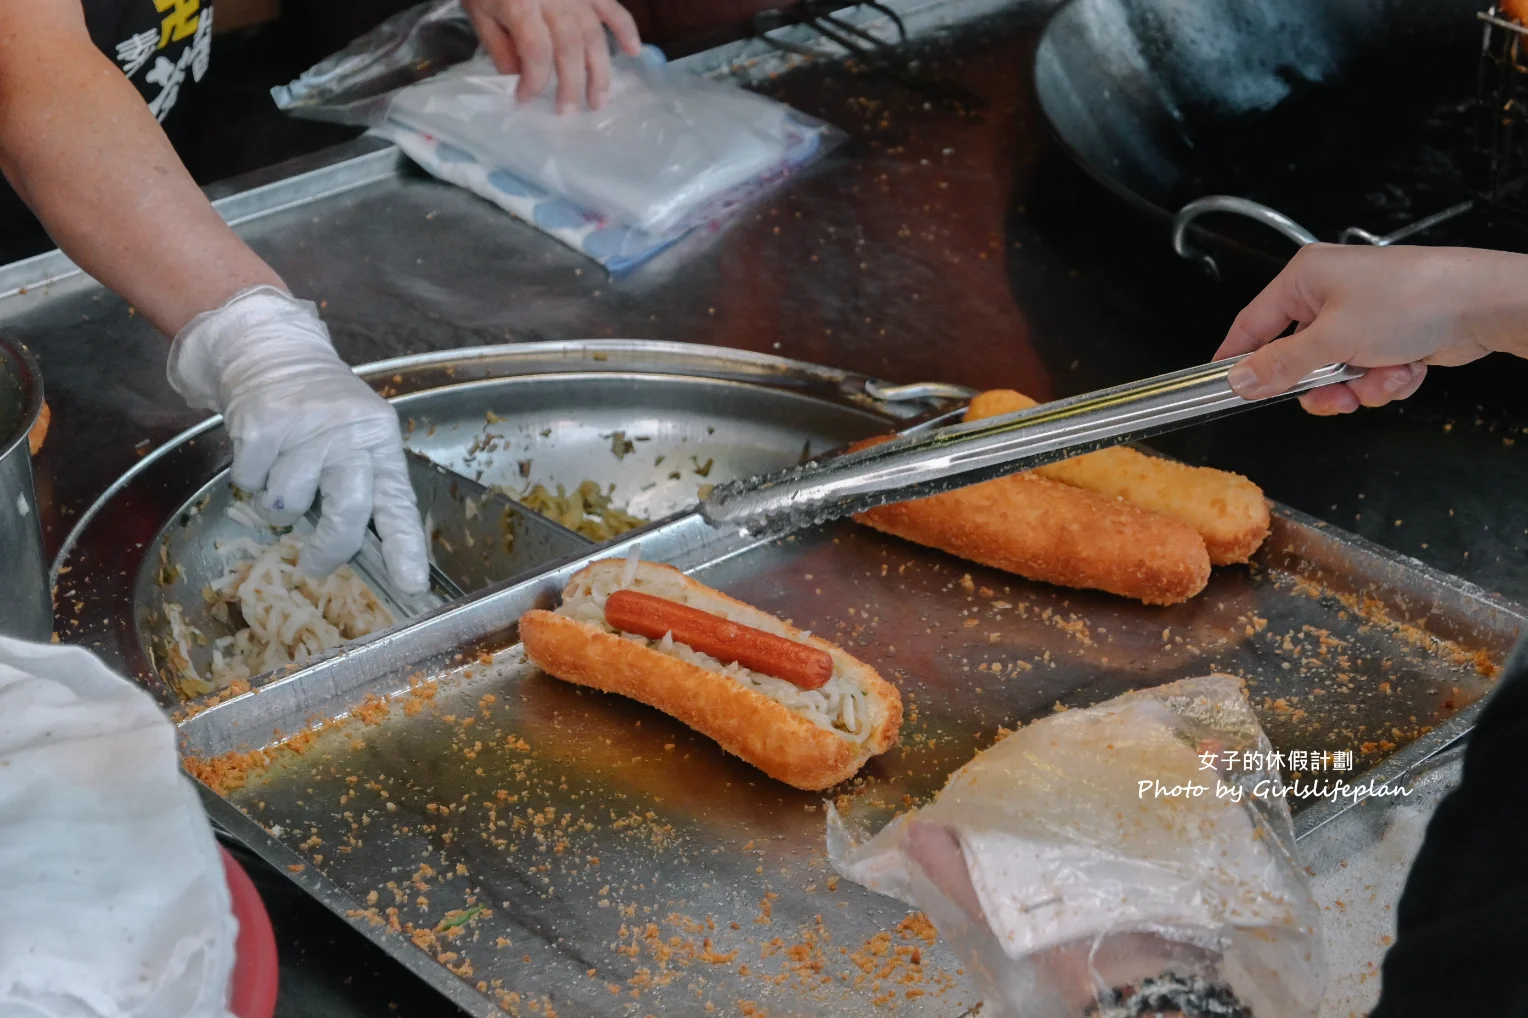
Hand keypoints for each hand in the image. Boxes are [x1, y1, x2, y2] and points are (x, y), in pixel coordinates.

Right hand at [167, 287, 428, 593]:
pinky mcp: (261, 426)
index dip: (405, 547)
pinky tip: (260, 451)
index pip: (397, 502)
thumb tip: (360, 550)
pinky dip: (250, 479)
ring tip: (283, 469)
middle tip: (317, 565)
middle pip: (347, 510)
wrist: (272, 351)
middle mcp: (348, 434)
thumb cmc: (319, 411)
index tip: (412, 585)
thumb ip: (361, 485)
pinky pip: (251, 483)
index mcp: (380, 441)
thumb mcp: (356, 438)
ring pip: (289, 504)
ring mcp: (304, 430)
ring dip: (279, 502)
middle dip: (330, 548)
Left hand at [464, 0, 641, 112]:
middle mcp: (554, 1)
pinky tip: (634, 52)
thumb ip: (500, 46)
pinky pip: (613, 9)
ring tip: (598, 101)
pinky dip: (626, 30)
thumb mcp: (479, 11)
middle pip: (569, 50)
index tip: (525, 99)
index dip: (534, 81)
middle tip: (567, 112)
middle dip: (569, 85)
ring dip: (599, 72)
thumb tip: (519, 79)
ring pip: (594, 37)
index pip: (537, 53)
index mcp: (522, 6)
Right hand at [1216, 244, 1527, 414]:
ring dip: (1359, 385)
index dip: (1237, 358)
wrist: (1481, 304)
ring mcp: (1360, 315)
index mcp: (1305, 278)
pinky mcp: (1387, 335)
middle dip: (1321, 384)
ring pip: (1334, 373)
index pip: (1252, 323)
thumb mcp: (1332, 340)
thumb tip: (1240, 379)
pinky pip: (1365, 373)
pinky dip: (1384, 380)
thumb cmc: (1412, 298)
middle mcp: (1329, 294)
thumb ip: (1280, 366)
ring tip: (1383, 375)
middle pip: (1296, 358)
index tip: (1224, 386)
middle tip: (1333, 393)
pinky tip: (1405, 368)